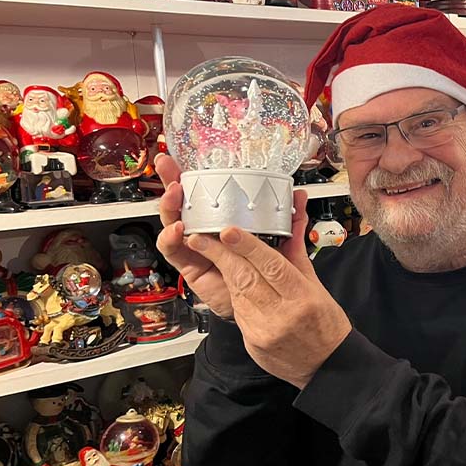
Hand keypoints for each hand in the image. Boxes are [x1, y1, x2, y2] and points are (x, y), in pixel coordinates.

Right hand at [154, 154, 312, 320]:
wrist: (263, 306)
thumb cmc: (266, 272)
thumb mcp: (280, 242)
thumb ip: (289, 220)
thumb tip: (299, 196)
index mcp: (222, 218)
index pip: (201, 190)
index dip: (187, 173)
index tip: (178, 159)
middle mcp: (204, 228)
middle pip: (181, 201)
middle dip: (170, 181)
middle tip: (166, 167)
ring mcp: (193, 245)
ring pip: (171, 221)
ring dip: (169, 206)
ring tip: (174, 196)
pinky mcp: (189, 264)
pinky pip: (174, 251)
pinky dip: (171, 239)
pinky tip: (178, 231)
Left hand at [183, 224, 352, 388]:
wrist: (326, 365)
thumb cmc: (326, 326)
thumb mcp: (318, 289)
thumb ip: (296, 259)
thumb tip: (288, 231)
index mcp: (302, 298)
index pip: (271, 266)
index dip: (247, 246)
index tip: (229, 232)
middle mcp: (281, 316)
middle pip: (245, 278)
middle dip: (220, 255)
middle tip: (201, 238)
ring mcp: (264, 331)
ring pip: (237, 293)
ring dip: (223, 272)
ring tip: (211, 254)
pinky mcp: (252, 343)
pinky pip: (238, 312)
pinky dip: (234, 294)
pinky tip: (233, 284)